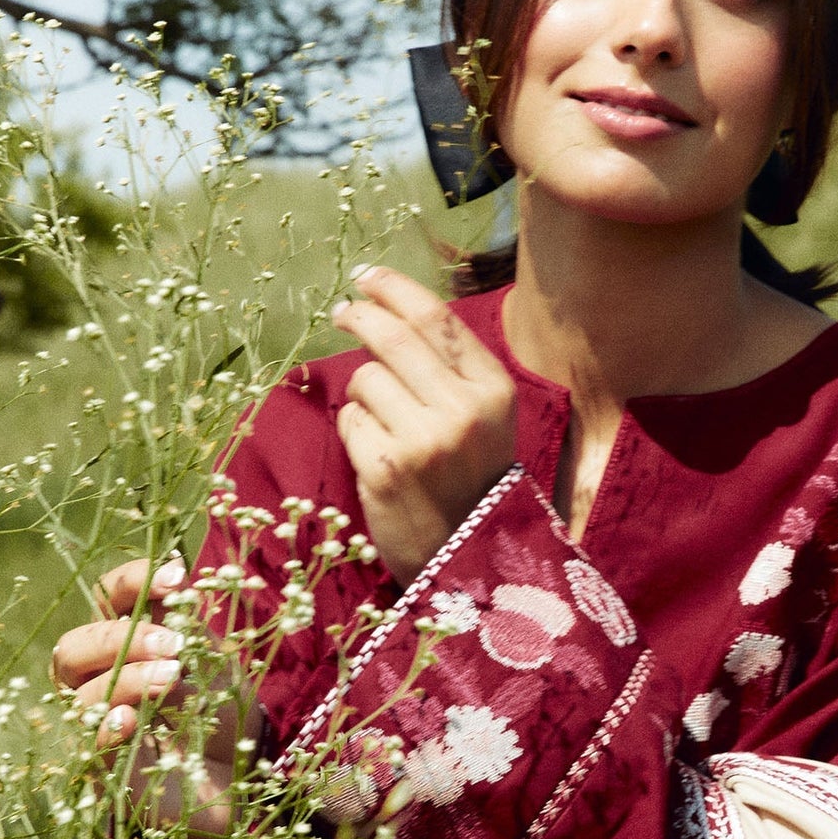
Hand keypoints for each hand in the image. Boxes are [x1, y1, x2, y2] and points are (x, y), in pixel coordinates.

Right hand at [50, 559, 257, 835]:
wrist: (242, 772)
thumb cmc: (219, 708)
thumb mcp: (211, 659)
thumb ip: (188, 625)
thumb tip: (176, 571)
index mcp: (123, 642)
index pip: (107, 598)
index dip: (134, 581)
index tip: (178, 576)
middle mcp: (98, 681)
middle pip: (74, 648)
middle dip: (122, 639)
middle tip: (174, 645)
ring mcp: (98, 726)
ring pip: (84, 697)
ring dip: (129, 680)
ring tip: (173, 677)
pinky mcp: (109, 772)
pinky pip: (93, 747)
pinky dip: (109, 729)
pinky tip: (130, 717)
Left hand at [332, 267, 516, 587]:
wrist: (470, 561)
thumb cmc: (473, 484)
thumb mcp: (485, 421)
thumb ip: (452, 371)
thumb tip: (394, 311)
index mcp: (493, 391)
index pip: (436, 319)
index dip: (395, 289)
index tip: (367, 277)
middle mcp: (462, 411)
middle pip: (392, 336)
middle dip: (361, 315)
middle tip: (344, 311)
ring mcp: (422, 440)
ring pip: (365, 378)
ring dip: (363, 393)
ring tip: (383, 424)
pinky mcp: (384, 468)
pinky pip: (350, 420)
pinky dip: (355, 431)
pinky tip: (376, 456)